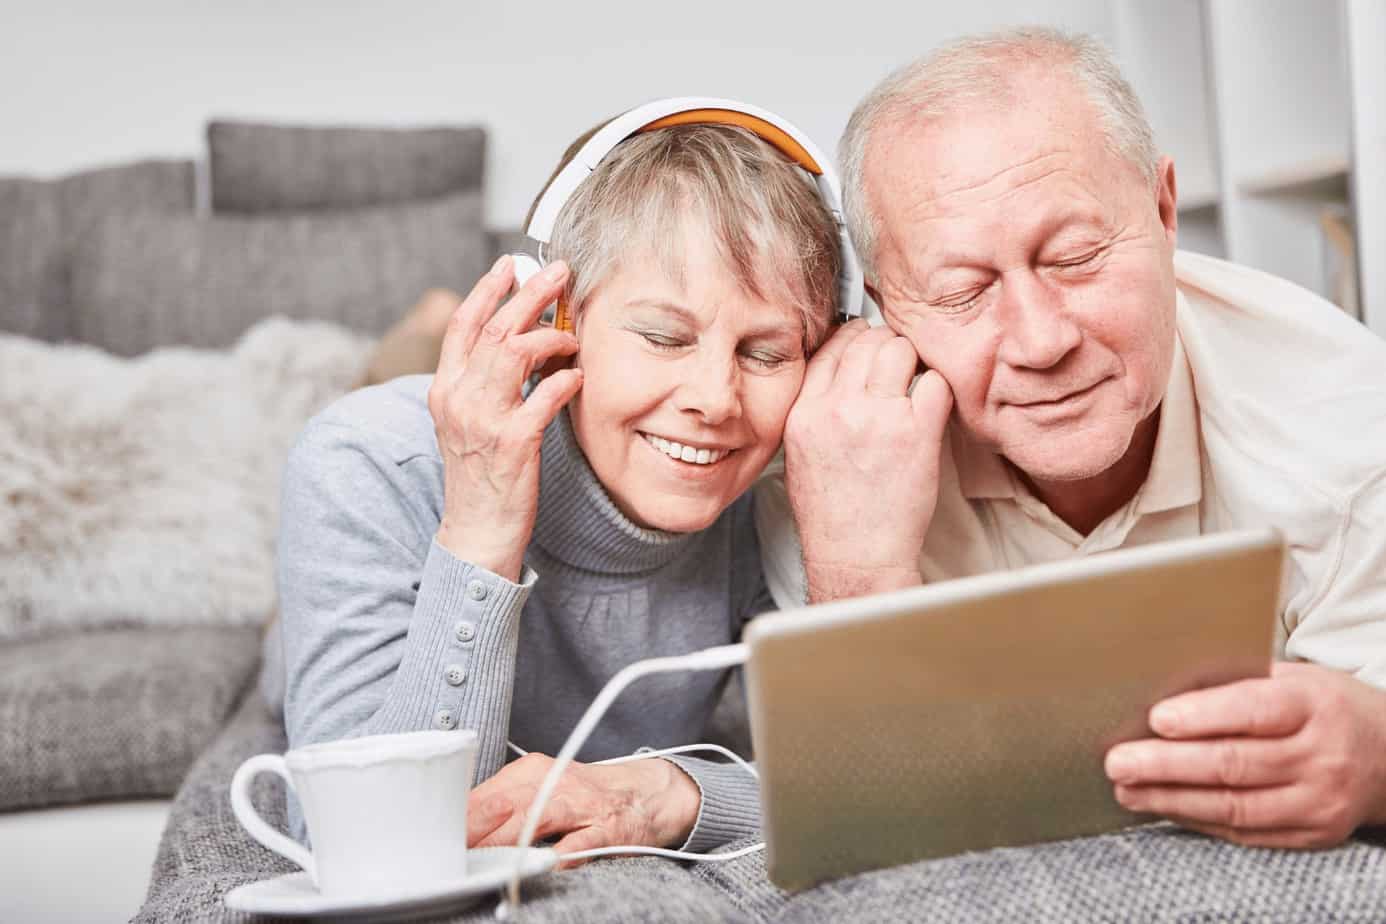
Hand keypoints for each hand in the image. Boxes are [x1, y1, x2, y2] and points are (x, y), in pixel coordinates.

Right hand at [427, 256, 581, 580]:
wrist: (476, 532)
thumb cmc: (481, 475)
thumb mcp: (468, 422)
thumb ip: (484, 382)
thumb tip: (518, 340)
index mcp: (445, 389)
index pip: (463, 325)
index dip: (487, 289)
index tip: (511, 264)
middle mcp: (458, 399)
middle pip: (494, 329)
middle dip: (529, 294)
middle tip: (558, 272)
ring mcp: (483, 421)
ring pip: (515, 353)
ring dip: (551, 336)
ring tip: (572, 337)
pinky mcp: (513, 444)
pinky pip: (543, 397)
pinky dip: (564, 380)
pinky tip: (578, 376)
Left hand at [467, 753, 701, 866]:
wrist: (644, 793)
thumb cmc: (581, 796)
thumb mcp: (537, 788)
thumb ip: (499, 805)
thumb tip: (454, 828)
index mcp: (529, 772)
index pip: (482, 796)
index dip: (455, 821)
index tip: (432, 840)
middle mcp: (552, 782)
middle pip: (501, 807)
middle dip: (470, 833)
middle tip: (445, 856)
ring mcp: (581, 805)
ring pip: (533, 821)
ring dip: (503, 843)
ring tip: (479, 864)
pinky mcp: (607, 829)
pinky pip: (577, 844)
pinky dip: (557, 856)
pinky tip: (541, 867)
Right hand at [782, 320, 952, 601]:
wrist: (855, 554)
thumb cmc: (830, 511)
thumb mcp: (799, 452)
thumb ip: (814, 407)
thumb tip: (840, 369)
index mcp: (805, 411)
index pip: (832, 345)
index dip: (856, 339)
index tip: (868, 346)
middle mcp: (838, 408)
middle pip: (869, 340)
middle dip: (888, 346)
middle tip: (898, 365)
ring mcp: (878, 417)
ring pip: (901, 350)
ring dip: (913, 362)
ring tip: (914, 386)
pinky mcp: (916, 432)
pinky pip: (936, 383)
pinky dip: (938, 389)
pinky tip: (931, 409)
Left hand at [1104, 661, 1385, 846]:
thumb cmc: (1321, 705)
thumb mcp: (1291, 677)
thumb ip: (1235, 680)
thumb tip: (1160, 684)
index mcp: (1313, 705)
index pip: (1254, 711)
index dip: (1202, 716)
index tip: (1155, 719)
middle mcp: (1321, 756)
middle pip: (1235, 764)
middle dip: (1168, 765)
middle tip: (1118, 762)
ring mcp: (1319, 801)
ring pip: (1235, 806)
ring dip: (1172, 800)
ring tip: (1127, 790)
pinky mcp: (1312, 833)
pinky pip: (1246, 831)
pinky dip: (1199, 819)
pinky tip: (1164, 807)